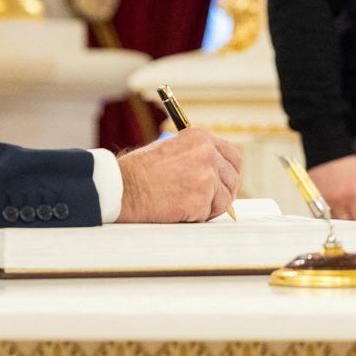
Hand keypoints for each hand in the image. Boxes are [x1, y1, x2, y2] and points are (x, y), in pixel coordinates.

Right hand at [116, 126, 242, 222]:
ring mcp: (206, 176)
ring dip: (209, 207)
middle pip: (233, 178)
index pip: (234, 156)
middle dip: (223, 192)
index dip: (229, 173)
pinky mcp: (200, 199)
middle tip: (207, 201)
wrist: (122, 187)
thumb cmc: (140, 171)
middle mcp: (207, 153)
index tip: (223, 183)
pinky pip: (209, 214)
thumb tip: (217, 173)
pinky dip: (196, 217)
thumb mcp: (172, 150)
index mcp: (201, 138)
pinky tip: (177, 211)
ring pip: (225, 199)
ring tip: (186, 206)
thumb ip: (196, 156)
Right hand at [308, 154, 355, 221]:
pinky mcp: (314, 200)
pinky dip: (329, 216)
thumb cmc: (347, 164)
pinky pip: (322, 217)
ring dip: (341, 220)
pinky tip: (333, 207)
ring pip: (334, 222)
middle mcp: (337, 200)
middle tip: (355, 216)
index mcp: (352, 194)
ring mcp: (324, 201)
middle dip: (353, 223)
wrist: (326, 153)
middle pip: (347, 224)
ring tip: (343, 209)